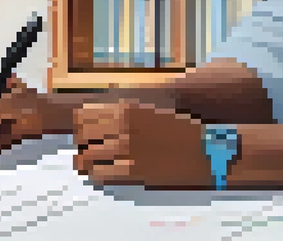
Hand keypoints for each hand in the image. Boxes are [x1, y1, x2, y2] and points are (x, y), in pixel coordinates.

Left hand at [72, 99, 215, 188]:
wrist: (203, 148)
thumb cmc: (177, 126)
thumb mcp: (147, 109)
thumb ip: (121, 111)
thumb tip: (97, 116)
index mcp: (125, 109)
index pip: (82, 116)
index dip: (80, 124)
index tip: (82, 130)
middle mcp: (122, 128)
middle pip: (81, 136)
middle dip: (81, 141)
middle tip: (86, 146)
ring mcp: (126, 150)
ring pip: (87, 157)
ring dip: (85, 159)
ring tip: (88, 162)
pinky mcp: (133, 171)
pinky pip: (100, 174)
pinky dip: (95, 173)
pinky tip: (100, 172)